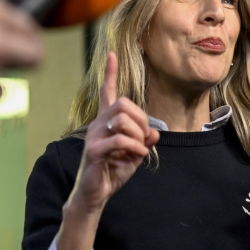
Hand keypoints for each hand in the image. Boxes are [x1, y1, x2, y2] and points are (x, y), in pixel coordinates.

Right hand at [69, 52, 159, 212]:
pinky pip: (119, 139)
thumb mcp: (135, 154)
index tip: (111, 54)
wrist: (96, 194)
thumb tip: (155, 132)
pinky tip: (137, 156)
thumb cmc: (113, 171)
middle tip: (144, 138)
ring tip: (138, 150)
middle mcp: (98, 124)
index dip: (110, 73)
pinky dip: (134, 147)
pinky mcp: (94, 150)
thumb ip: (144, 141)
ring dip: (138, 135)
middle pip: (123, 104)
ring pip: (122, 119)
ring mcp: (94, 136)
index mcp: (106, 121)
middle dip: (141, 119)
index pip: (107, 92)